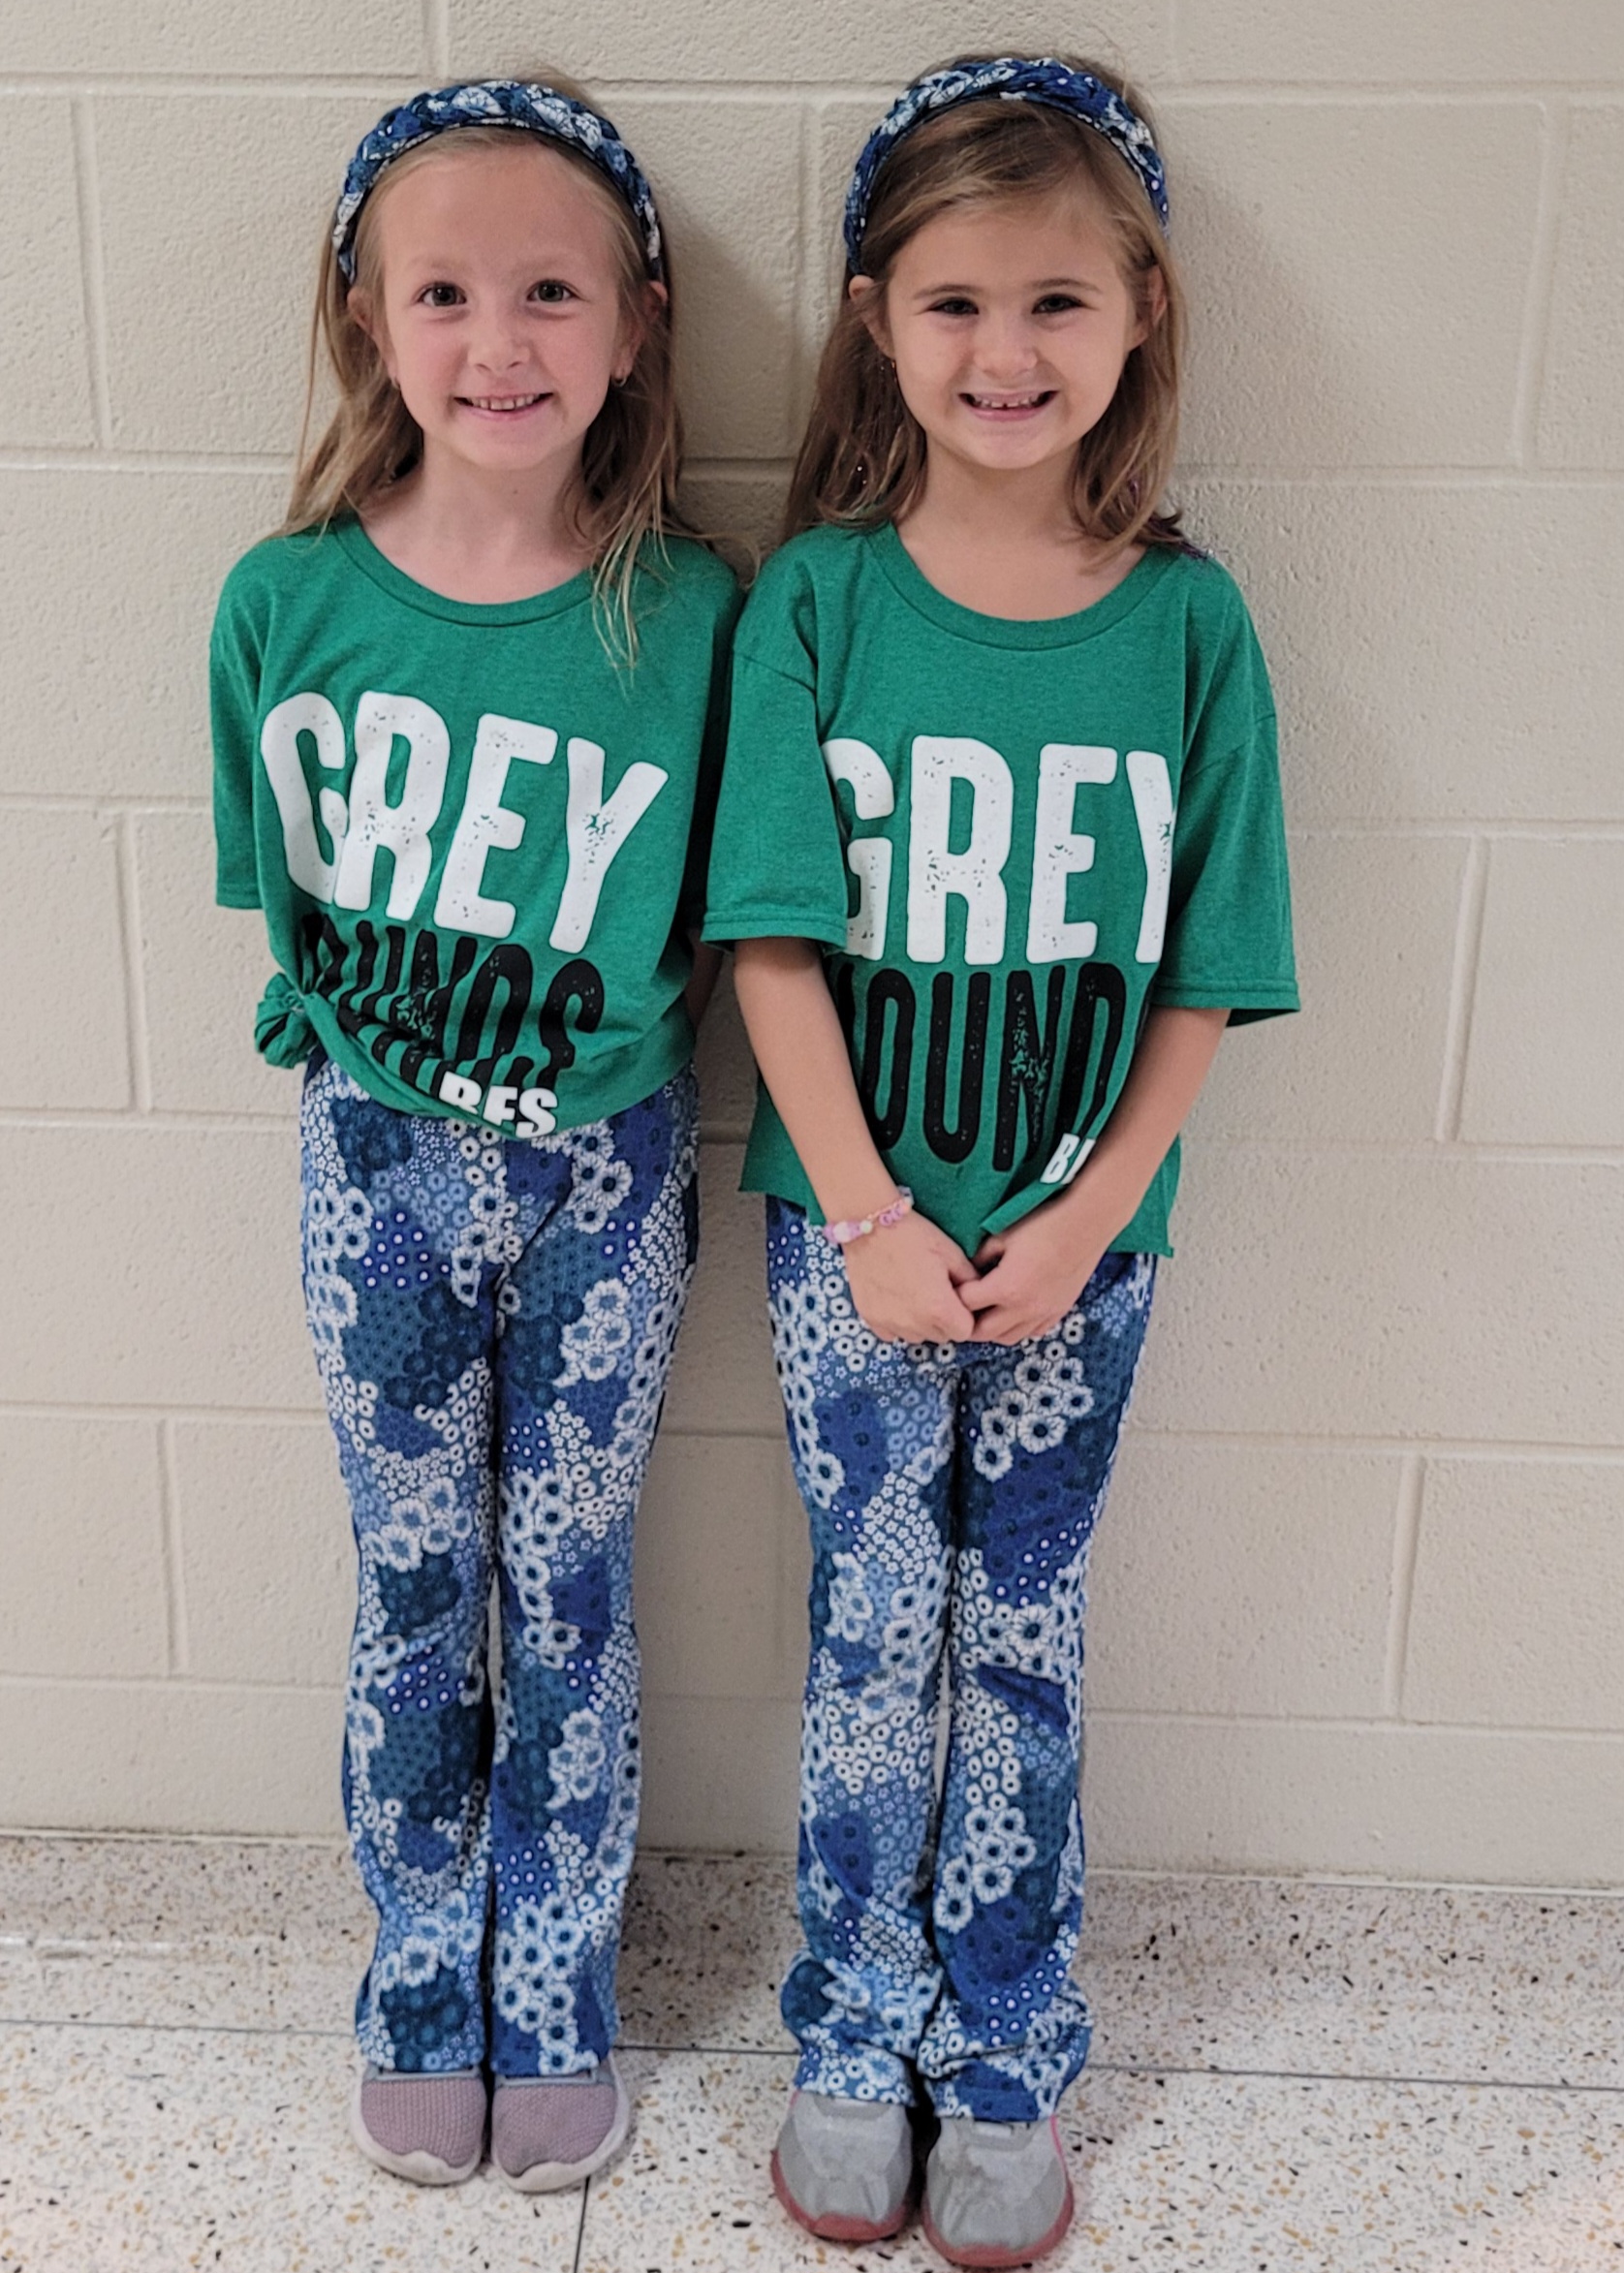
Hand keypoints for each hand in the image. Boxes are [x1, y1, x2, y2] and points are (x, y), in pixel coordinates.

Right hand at [842, 1209, 980, 1343]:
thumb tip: (978, 1294)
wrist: (869, 1225)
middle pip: (941, 1335)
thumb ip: (970, 1280)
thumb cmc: (914, 1235)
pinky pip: (892, 1333)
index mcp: (939, 1309)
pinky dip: (898, 1321)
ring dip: (921, 1322)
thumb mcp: (951, 1253)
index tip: (957, 1297)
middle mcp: (914, 1324)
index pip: (965, 1331)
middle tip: (936, 1290)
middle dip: (944, 1319)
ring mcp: (889, 1323)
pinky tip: (897, 1298)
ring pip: (917, 1336)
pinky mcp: (870, 1319)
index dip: (965, 1315)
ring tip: (915, 1292)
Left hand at [962, 1185, 1119, 1344]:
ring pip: (1008, 1338)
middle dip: (967, 1321)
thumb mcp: (1003, 1236)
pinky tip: (1014, 1312)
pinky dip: (1018, 1328)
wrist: (1086, 1224)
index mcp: (1006, 1288)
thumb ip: (981, 1256)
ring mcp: (1043, 1314)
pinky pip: (1032, 1332)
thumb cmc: (1043, 1225)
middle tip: (961, 1308)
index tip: (954, 1286)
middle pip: (983, 1331)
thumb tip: (969, 1268)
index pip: (967, 1304)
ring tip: (985, 1313)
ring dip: (992, 1329)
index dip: (956, 1294)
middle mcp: (1024, 1309)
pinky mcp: (1059, 1312)